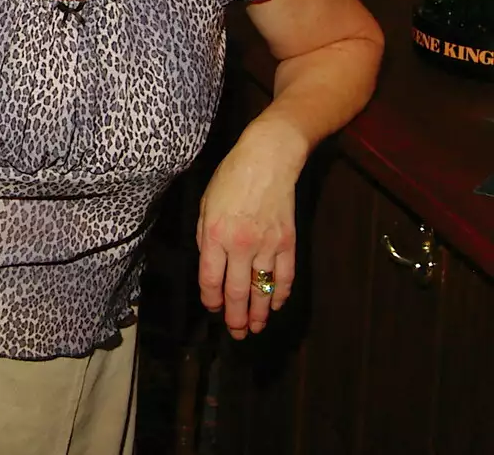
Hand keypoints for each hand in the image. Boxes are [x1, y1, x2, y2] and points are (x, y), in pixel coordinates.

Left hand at [196, 118, 305, 338]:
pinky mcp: (288, 242)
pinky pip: (284, 276)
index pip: (210, 279)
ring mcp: (267, 246)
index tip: (212, 309)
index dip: (211, 299)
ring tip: (254, 329)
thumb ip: (205, 236)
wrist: (268, 160)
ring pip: (262, 289)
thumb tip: (210, 264)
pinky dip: (280, 295)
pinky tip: (274, 306)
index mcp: (214, 235)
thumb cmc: (230, 179)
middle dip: (235, 316)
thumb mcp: (205, 204)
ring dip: (258, 313)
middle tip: (235, 334)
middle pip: (237, 291)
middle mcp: (240, 245)